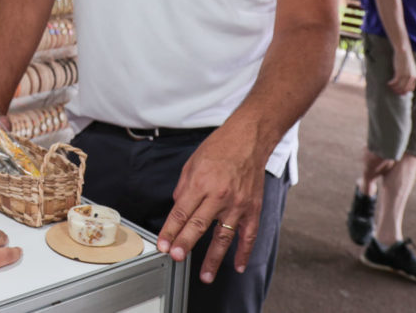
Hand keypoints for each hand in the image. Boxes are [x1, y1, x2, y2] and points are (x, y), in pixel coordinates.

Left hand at [157, 129, 264, 283]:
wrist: (248, 140)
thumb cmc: (220, 148)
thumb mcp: (192, 163)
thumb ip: (183, 188)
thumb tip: (178, 208)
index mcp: (201, 183)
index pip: (181, 212)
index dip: (170, 231)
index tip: (163, 245)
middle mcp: (219, 196)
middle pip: (198, 226)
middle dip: (185, 244)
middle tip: (176, 257)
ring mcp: (238, 205)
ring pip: (223, 237)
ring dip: (213, 258)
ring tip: (205, 275)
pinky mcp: (252, 208)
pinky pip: (248, 235)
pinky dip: (244, 252)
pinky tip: (237, 265)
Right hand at [389, 48, 415, 94]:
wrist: (404, 52)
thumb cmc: (406, 59)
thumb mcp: (410, 69)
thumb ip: (409, 75)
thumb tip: (404, 81)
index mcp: (415, 77)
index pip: (411, 89)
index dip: (405, 92)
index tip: (399, 92)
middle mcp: (411, 78)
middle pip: (405, 89)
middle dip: (399, 91)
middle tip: (393, 91)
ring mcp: (406, 76)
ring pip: (399, 87)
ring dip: (394, 88)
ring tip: (390, 87)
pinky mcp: (399, 73)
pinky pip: (395, 82)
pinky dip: (391, 84)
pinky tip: (388, 83)